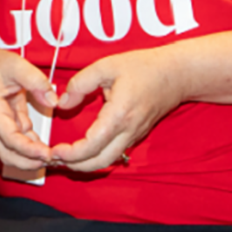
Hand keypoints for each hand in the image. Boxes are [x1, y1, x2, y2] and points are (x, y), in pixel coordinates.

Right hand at [0, 40, 58, 171]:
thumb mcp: (17, 66)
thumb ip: (35, 81)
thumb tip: (53, 101)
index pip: (9, 138)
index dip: (27, 149)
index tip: (46, 153)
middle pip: (7, 154)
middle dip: (28, 162)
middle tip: (51, 160)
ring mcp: (2, 126)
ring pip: (12, 153)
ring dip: (30, 159)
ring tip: (52, 157)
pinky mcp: (11, 125)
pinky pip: (21, 143)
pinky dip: (33, 149)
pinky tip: (47, 149)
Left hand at [50, 47, 188, 171]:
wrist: (177, 74)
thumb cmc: (144, 67)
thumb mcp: (106, 66)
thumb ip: (81, 83)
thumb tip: (62, 102)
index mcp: (119, 115)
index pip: (93, 145)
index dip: (72, 154)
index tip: (55, 152)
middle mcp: (129, 131)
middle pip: (100, 161)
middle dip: (75, 166)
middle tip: (54, 159)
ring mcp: (135, 135)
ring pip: (109, 160)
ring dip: (86, 164)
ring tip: (65, 158)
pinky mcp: (137, 134)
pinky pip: (116, 153)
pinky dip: (97, 157)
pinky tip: (83, 150)